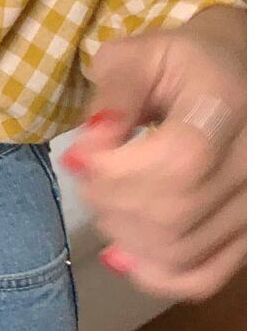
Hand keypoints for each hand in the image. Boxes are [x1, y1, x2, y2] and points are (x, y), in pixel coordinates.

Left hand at [59, 7, 245, 302]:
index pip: (178, 159)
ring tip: (101, 200)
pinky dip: (157, 275)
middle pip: (175, 210)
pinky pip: (205, 275)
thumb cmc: (176, 61)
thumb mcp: (137, 55)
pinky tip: (122, 255)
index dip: (117, 169)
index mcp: (226, 105)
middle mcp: (252, 160)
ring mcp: (254, 201)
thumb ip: (113, 94)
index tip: (76, 156)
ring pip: (184, 248)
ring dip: (124, 234)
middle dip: (110, 200)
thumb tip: (90, 144)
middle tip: (84, 176)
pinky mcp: (246, 231)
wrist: (229, 74)